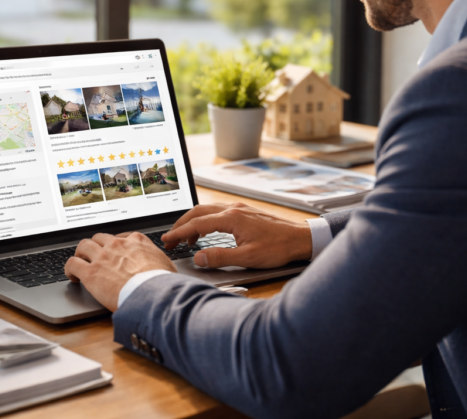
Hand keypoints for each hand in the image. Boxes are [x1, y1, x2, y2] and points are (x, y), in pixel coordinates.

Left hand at [64, 232, 175, 311]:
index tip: (113, 251)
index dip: (114, 244)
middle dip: (95, 246)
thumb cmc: (161, 282)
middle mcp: (117, 245)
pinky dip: (69, 268)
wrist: (152, 293)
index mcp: (136, 241)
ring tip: (80, 263)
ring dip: (80, 254)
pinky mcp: (90, 272)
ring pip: (83, 246)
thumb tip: (163, 268)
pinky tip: (72, 276)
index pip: (120, 236)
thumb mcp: (167, 265)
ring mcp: (102, 257)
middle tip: (94, 256)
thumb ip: (159, 261)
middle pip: (99, 238)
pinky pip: (72, 263)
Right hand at [162, 202, 311, 268]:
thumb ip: (220, 257)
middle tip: (170, 239)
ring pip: (207, 209)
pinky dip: (205, 220)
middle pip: (198, 212)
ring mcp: (239, 208)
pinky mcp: (244, 212)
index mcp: (231, 218)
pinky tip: (206, 232)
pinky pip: (217, 211)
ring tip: (185, 239)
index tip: (167, 241)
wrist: (300, 238)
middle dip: (181, 225)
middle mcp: (233, 209)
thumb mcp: (248, 257)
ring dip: (193, 221)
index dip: (179, 233)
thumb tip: (198, 258)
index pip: (197, 224)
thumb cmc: (278, 248)